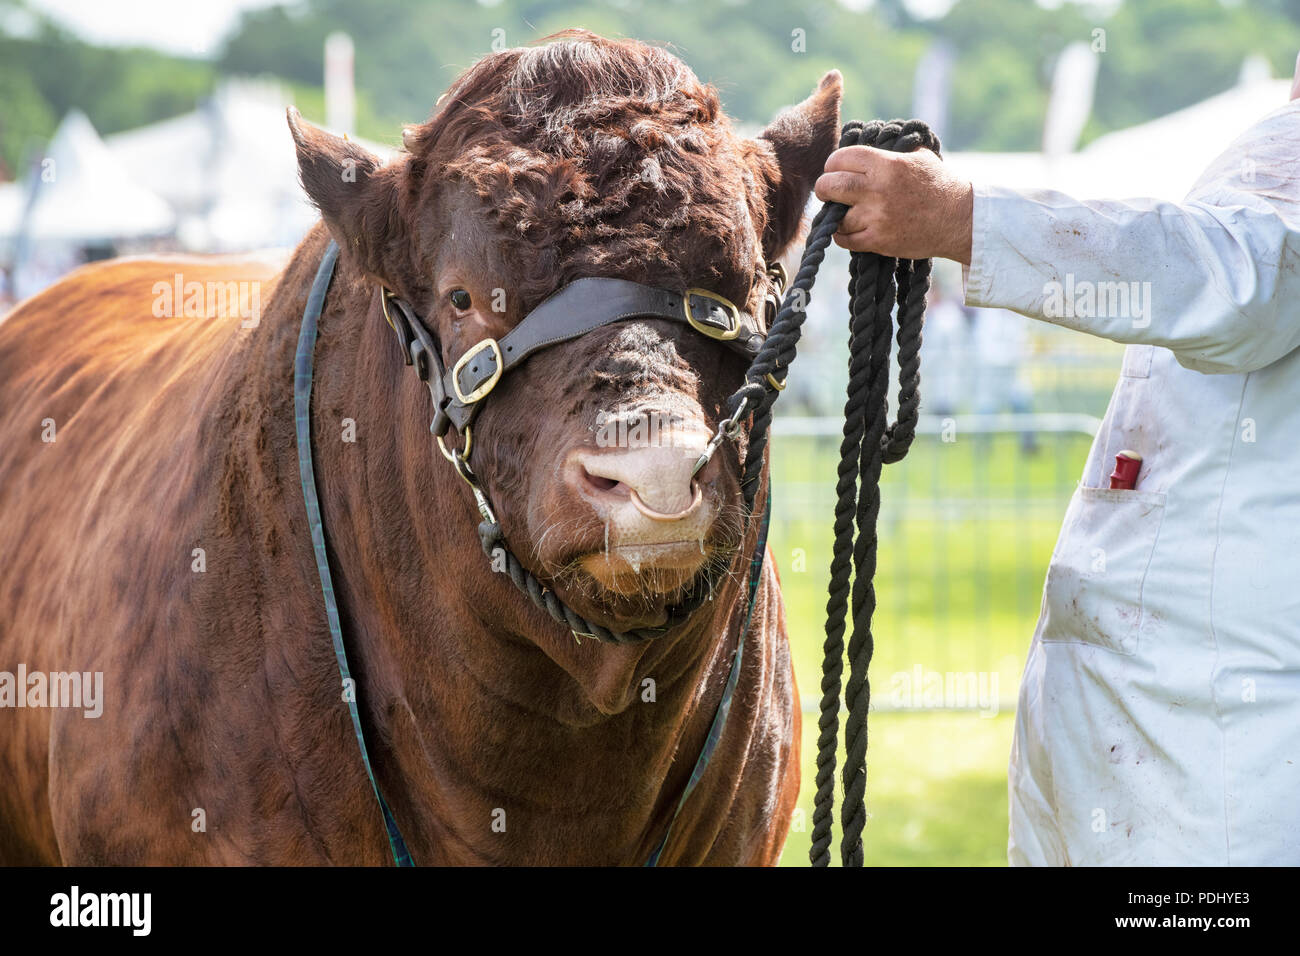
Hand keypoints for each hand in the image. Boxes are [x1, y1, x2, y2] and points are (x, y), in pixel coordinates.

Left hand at [814, 146, 973, 263]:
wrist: (959, 218)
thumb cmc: (937, 184)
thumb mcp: (916, 155)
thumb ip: (888, 150)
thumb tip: (863, 141)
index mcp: (886, 164)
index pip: (840, 159)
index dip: (833, 164)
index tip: (835, 170)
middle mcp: (877, 189)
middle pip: (829, 186)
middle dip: (825, 188)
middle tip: (829, 191)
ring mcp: (877, 216)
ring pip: (836, 217)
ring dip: (836, 216)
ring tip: (845, 212)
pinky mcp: (879, 240)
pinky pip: (845, 239)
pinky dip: (843, 235)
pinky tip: (850, 229)